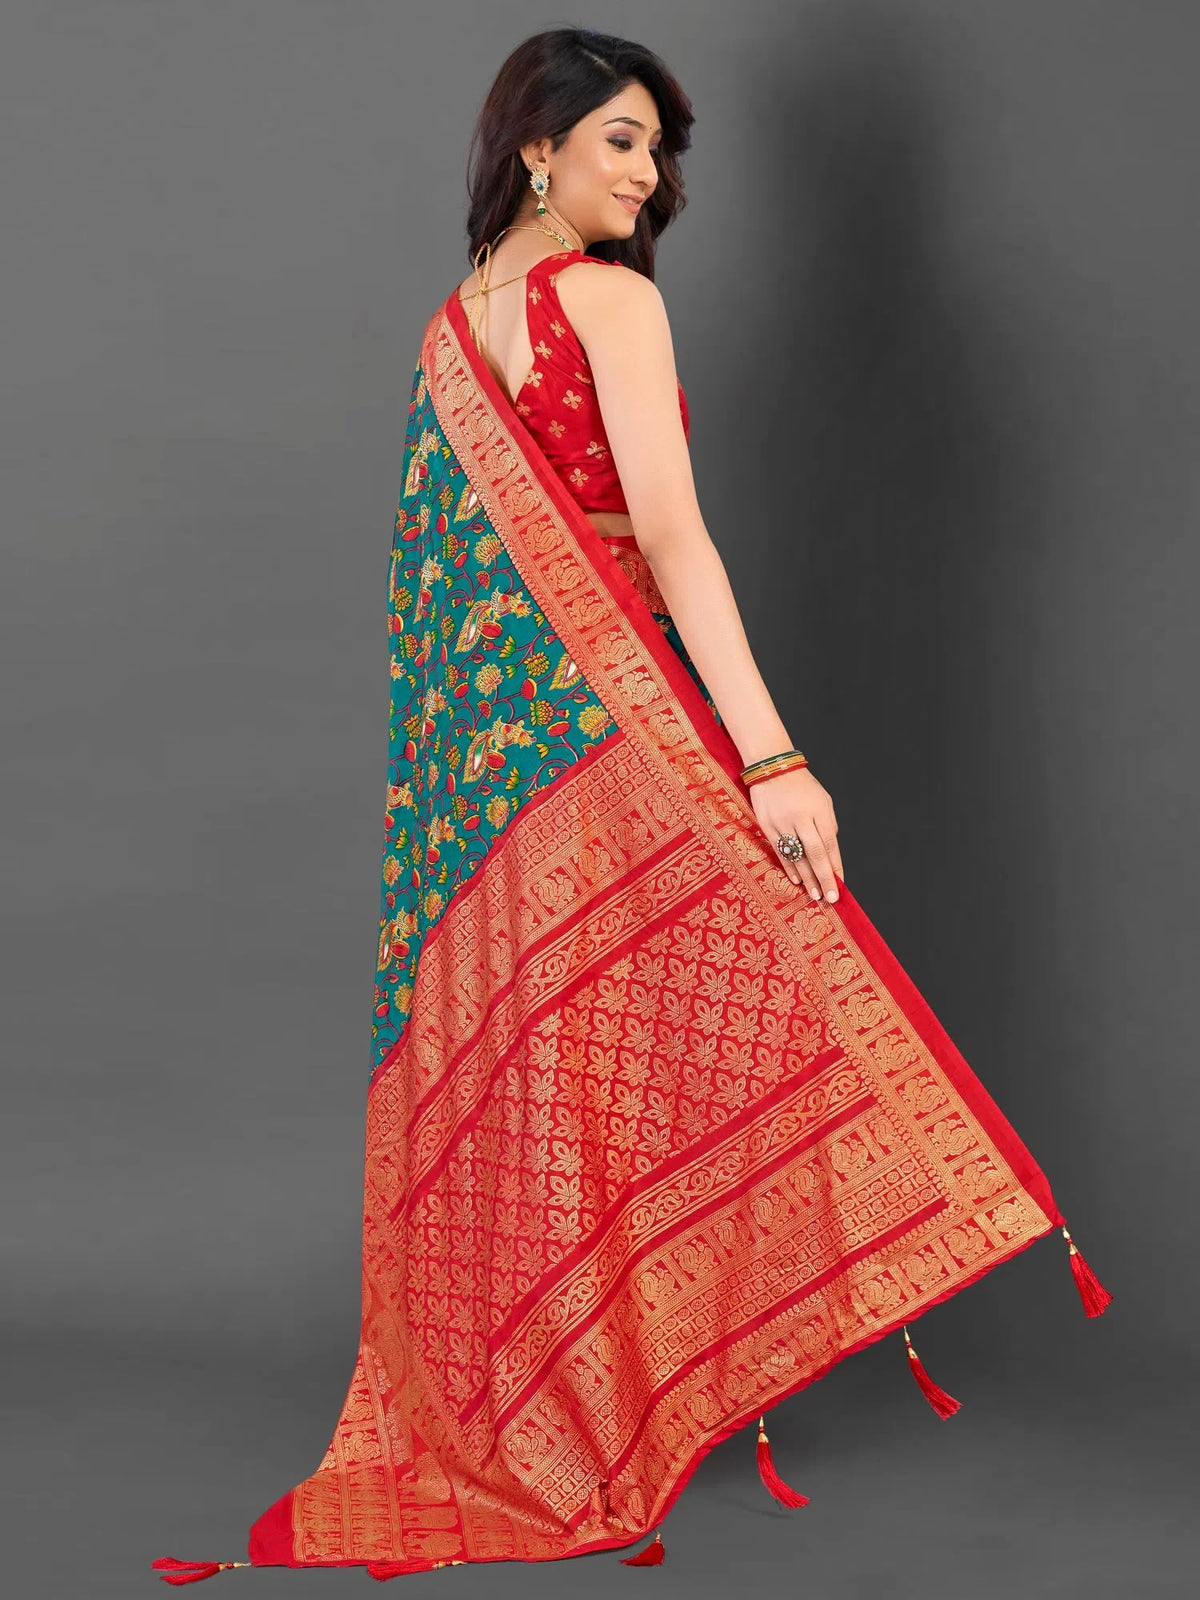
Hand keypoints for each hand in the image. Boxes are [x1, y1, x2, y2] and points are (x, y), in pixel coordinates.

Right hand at [748, 766, 842, 901]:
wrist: (771, 768)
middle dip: (825, 878)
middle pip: (816, 854)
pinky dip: (790, 867)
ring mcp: (783, 822)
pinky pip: (780, 851)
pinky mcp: (767, 825)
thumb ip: (828, 824)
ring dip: (808, 878)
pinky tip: (797, 880)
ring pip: (797, 856)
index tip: (841, 883)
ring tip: (815, 894)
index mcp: (819, 810)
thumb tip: (831, 852)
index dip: (836, 866)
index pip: (830, 844)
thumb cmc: (801, 785)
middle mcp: (801, 817)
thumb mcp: (822, 799)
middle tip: (831, 898)